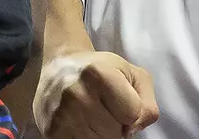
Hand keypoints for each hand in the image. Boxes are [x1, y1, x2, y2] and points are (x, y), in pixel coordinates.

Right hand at [34, 50, 158, 138]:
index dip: (132, 111)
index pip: (133, 114)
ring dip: (101, 135)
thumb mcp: (132, 74)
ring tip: (93, 116)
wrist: (60, 67)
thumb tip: (134, 128)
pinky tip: (81, 125)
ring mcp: (61, 115)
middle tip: (105, 109)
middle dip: (117, 126)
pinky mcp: (51, 131)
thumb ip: (147, 103)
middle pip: (116, 134)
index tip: (121, 100)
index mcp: (99, 74)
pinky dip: (86, 138)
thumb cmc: (101, 70)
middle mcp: (77, 94)